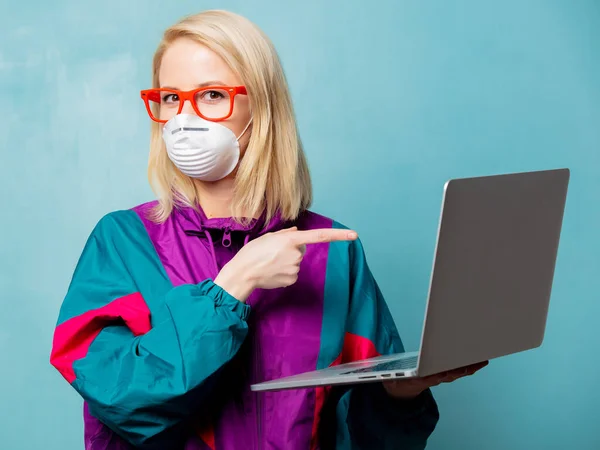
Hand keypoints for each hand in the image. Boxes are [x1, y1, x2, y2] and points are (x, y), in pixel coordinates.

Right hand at [214, 227, 357, 301]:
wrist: (243, 273)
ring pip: (296, 262)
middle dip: (291, 250)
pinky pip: (292, 273)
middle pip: (301, 249)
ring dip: (286, 261)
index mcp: (291, 240)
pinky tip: (272, 272)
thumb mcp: (268, 237)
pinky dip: (284, 272)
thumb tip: (296, 232)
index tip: (354, 235)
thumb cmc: (252, 253)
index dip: (338, 235)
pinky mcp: (292, 280)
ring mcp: (295, 268)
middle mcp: (296, 254)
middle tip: (273, 253)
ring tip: (270, 262)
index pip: (320, 236)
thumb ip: (285, 234)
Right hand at [383, 361, 488, 399]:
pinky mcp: (443, 375)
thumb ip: (389, 375)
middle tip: (474, 360)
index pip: (433, 376)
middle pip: (450, 373)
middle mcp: (433, 378)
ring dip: (470, 367)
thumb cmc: (397, 381)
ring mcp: (439, 377)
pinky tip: (478, 363)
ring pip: (457, 372)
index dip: (441, 373)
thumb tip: (381, 369)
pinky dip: (468, 367)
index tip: (448, 370)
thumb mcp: (390, 379)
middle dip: (461, 367)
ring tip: (482, 360)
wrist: (402, 392)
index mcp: (420, 379)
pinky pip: (458, 371)